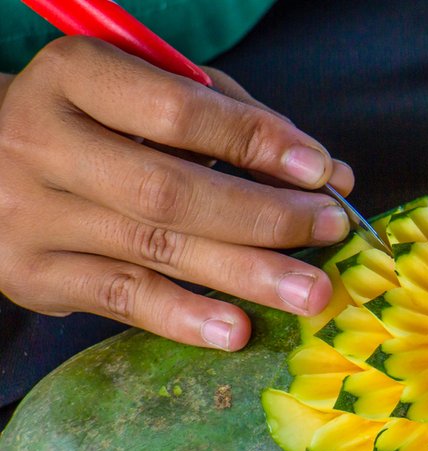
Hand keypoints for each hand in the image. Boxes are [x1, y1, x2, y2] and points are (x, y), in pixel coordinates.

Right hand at [0, 36, 354, 350]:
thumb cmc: (99, 123)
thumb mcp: (149, 94)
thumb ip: (233, 122)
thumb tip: (327, 174)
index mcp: (74, 77)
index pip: (175, 110)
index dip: (254, 141)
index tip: (319, 169)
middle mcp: (42, 143)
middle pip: (170, 189)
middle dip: (264, 215)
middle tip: (329, 229)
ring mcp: (32, 215)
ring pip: (155, 248)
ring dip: (247, 273)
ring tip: (311, 291)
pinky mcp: (35, 275)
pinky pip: (123, 299)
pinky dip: (187, 316)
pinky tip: (239, 329)